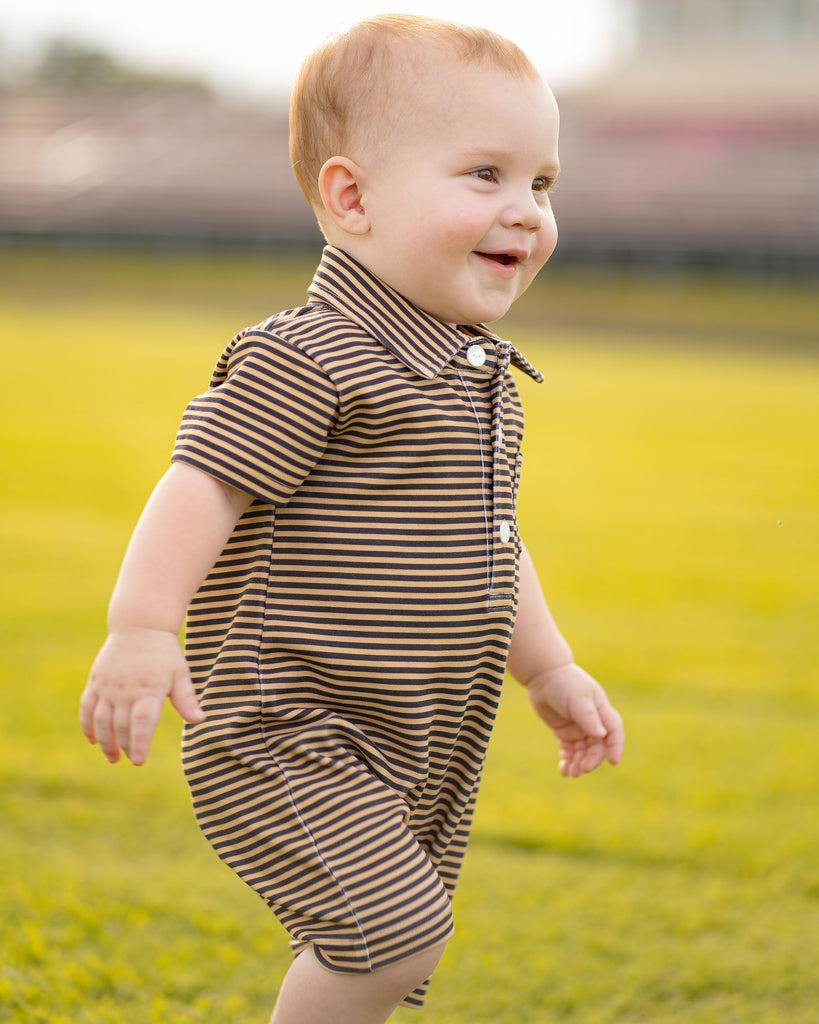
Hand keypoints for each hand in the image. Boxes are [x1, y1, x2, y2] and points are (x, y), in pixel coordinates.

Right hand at [79, 628, 204, 764]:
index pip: (141, 723)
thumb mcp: (180, 673)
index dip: (139, 743)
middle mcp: (125, 690)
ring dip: (104, 741)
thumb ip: (187, 698)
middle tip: (128, 759)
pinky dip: (86, 725)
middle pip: (121, 725)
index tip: (138, 761)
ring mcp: (107, 686)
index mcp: (149, 689)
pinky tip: (92, 739)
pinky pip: (86, 707)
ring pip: (101, 720)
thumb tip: (199, 720)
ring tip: (111, 757)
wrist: (140, 626)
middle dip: (124, 745)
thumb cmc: (164, 653)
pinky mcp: (96, 681)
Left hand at [525, 663, 623, 777]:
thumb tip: (601, 735)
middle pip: (597, 746)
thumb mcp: (577, 698)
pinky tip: (563, 770)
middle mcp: (593, 722)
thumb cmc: (564, 683)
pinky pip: (569, 751)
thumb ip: (588, 717)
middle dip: (591, 759)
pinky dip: (567, 761)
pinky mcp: (565, 733)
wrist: (543, 676)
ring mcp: (579, 728)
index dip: (616, 746)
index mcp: (601, 711)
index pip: (613, 731)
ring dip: (579, 763)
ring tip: (570, 773)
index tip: (613, 761)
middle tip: (582, 769)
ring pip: (583, 752)